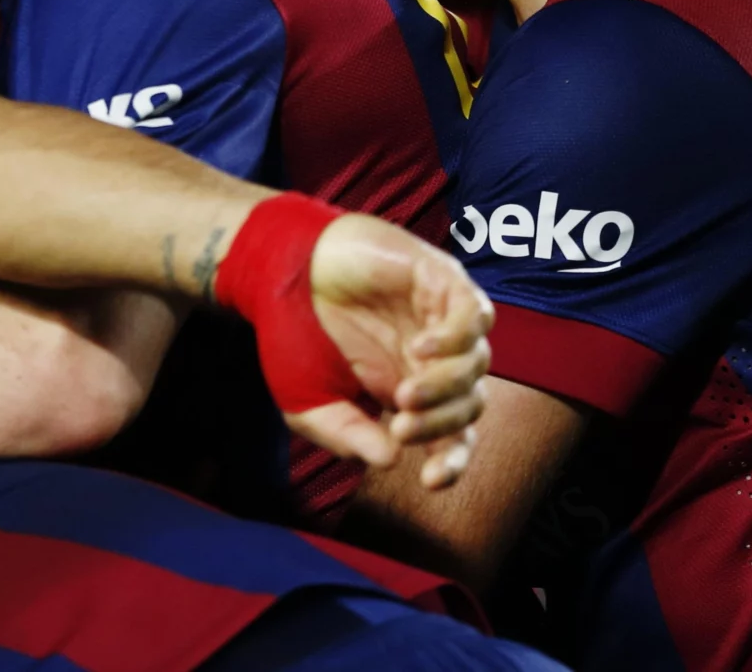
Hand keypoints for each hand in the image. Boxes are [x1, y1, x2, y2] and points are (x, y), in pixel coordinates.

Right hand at [292, 214, 492, 488]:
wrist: (274, 268)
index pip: (452, 434)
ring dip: (445, 388)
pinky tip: (421, 347)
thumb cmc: (292, 332)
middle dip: (441, 425)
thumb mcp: (308, 402)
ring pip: (476, 362)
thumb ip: (347, 435)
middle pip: (470, 404)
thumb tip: (392, 460)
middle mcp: (430, 357)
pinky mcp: (438, 278)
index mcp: (406, 389)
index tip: (429, 483)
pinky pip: (475, 314)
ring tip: (404, 393)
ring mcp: (437, 316)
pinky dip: (457, 337)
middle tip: (402, 426)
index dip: (451, 462)